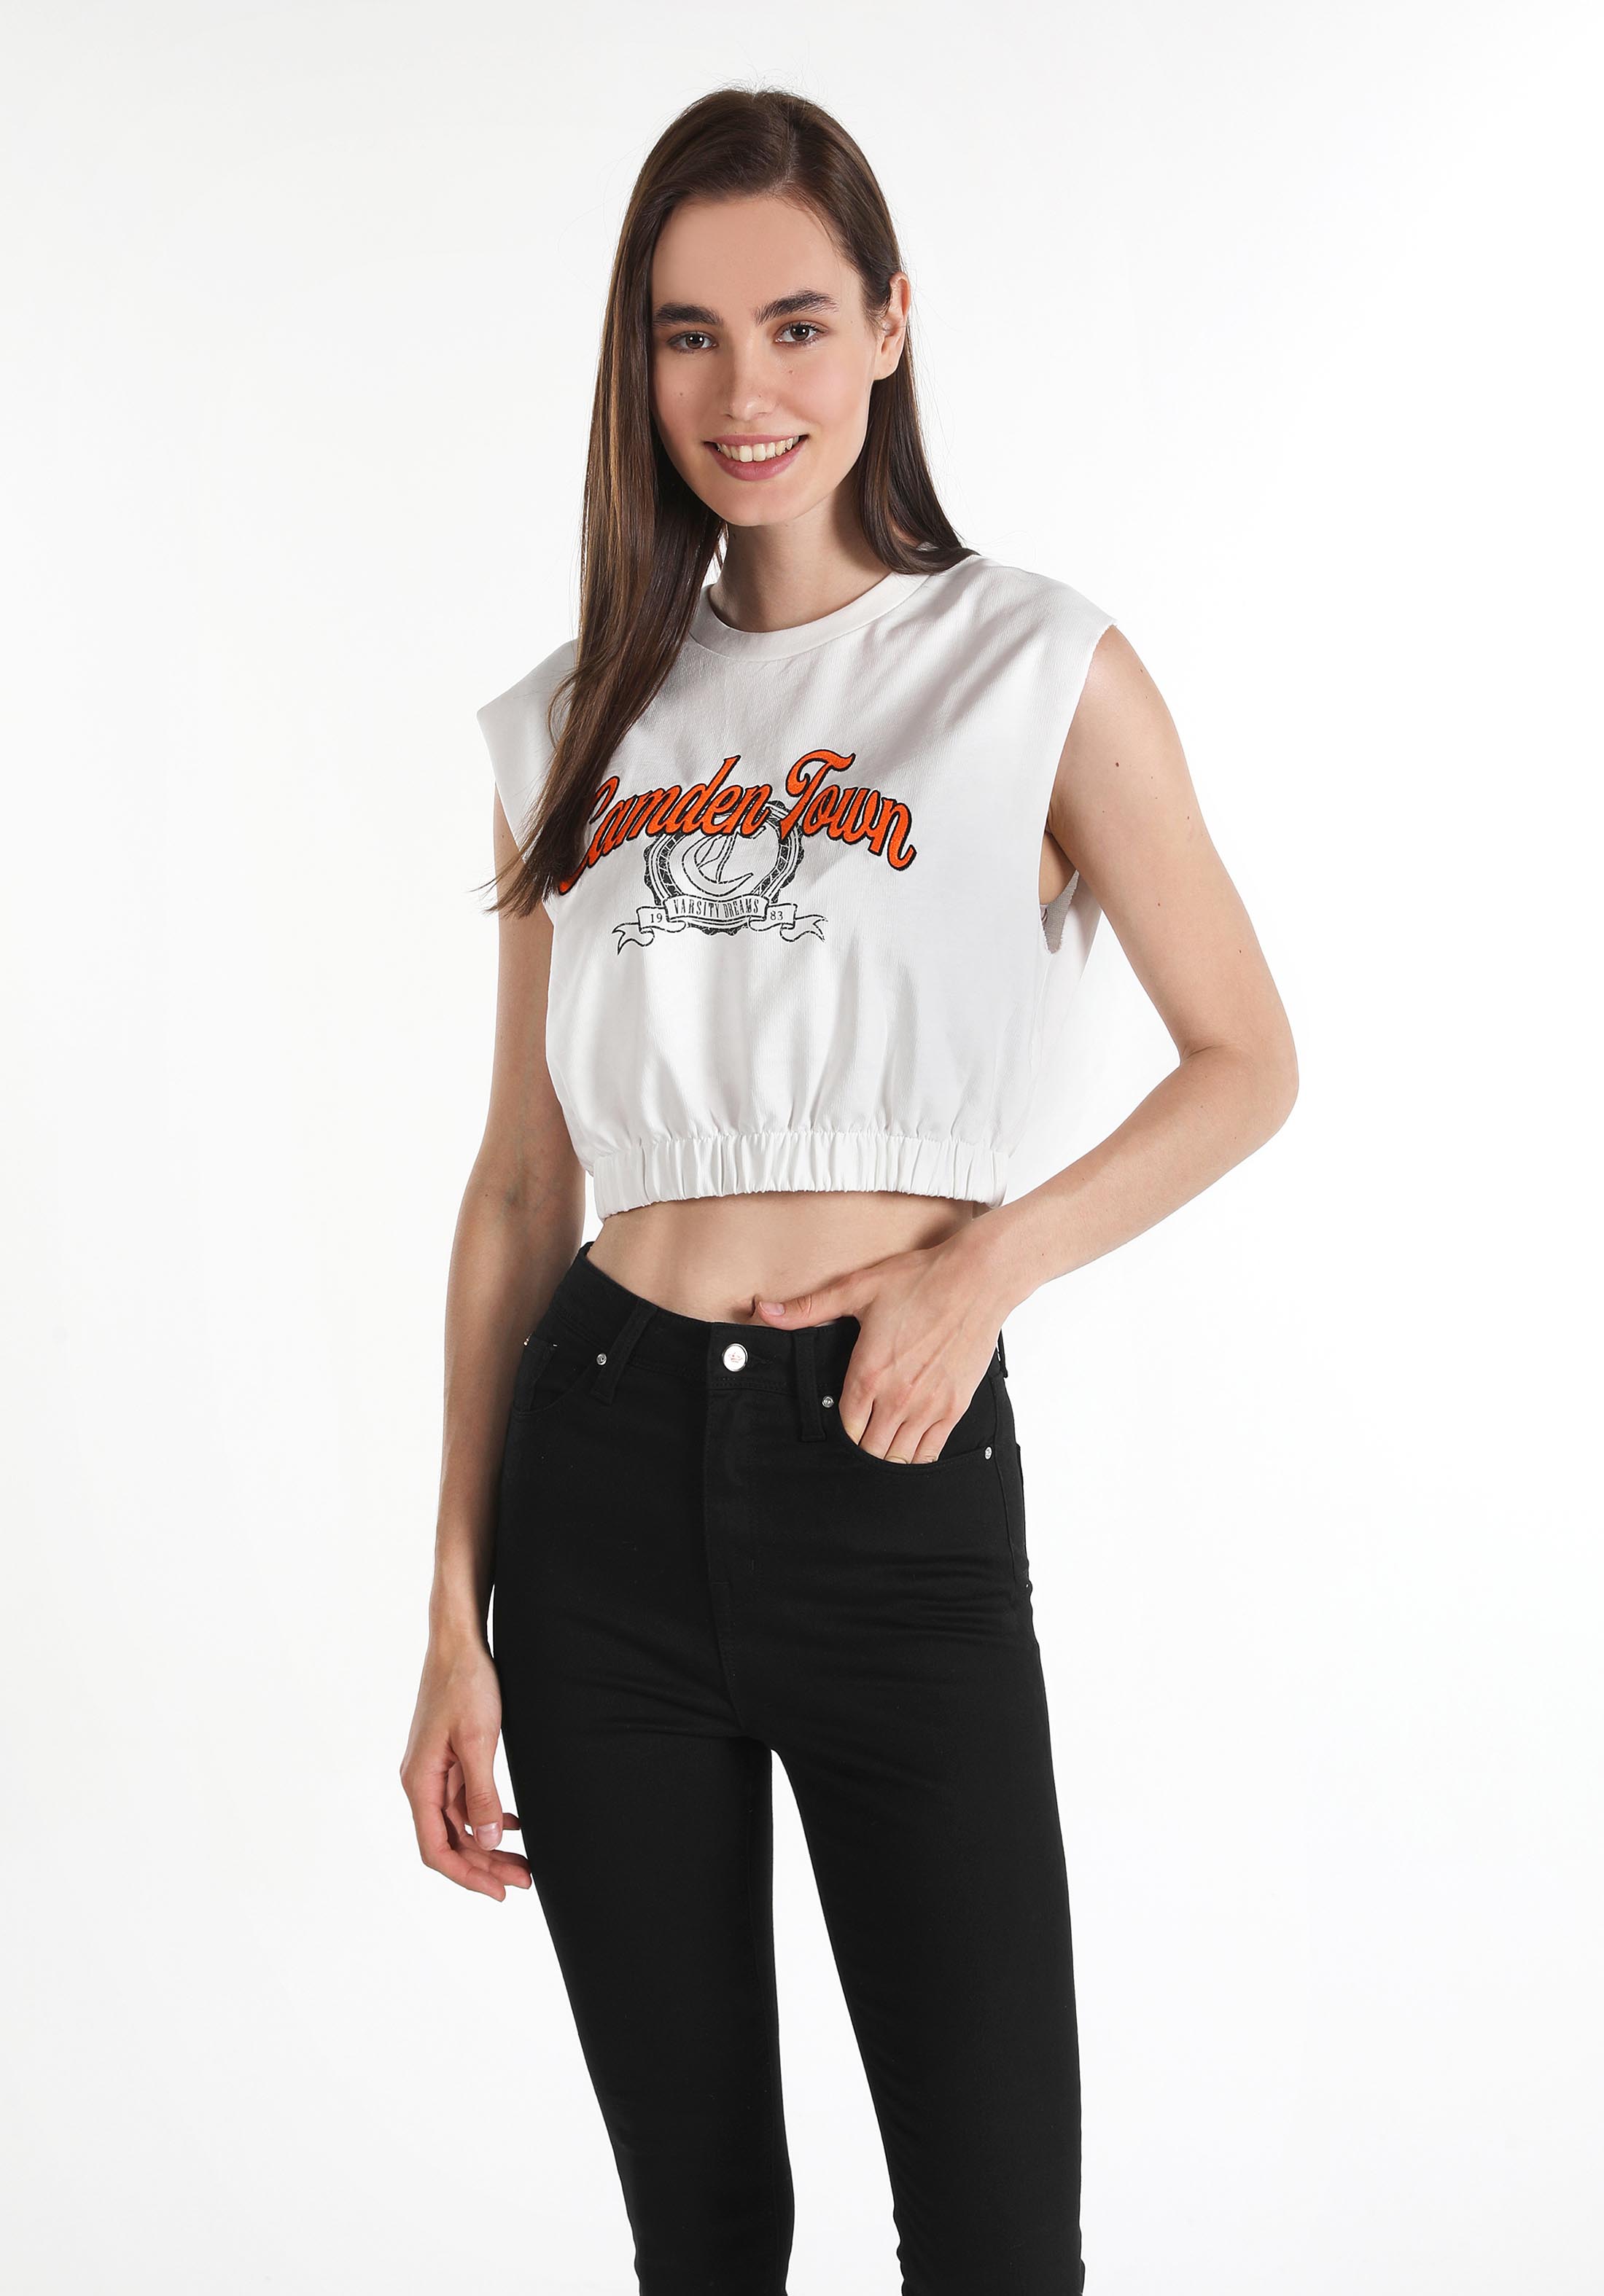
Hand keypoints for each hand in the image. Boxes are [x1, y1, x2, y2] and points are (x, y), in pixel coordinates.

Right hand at [399, 1633, 532, 1899]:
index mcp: (420, 1782)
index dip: (467, 1876)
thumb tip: (485, 1841)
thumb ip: (482, 1793)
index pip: (436, 1849)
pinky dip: (487, 1816)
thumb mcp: (479, 1741)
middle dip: (485, 1866)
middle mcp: (421, 1781)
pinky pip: (465, 1800)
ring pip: (460, 1823)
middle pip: (449, 1841)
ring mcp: (434, 1770)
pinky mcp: (449, 1758)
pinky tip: (513, 1824)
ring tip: (525, 1861)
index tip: (500, 1892)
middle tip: (525, 1881)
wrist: (459, 1643)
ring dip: (489, 1844)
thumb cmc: (466, 1684)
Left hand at [753, 1233, 1011, 1464]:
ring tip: (879, 1447)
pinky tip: (907, 1449)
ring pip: (899, 1457)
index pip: (844, 1429)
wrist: (976, 1278)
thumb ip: (807, 1308)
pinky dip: (916, 1457)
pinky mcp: (955, 1407)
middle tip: (857, 1440)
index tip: (837, 1427)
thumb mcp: (857, 1289)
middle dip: (860, 1450)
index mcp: (868, 1374)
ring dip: (886, 1457)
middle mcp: (897, 1397)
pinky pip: (930, 1452)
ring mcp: (929, 1406)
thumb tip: (762, 1310)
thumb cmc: (919, 1279)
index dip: (837, 1434)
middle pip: (869, 1451)